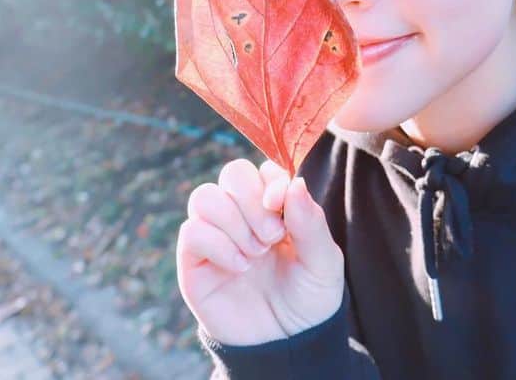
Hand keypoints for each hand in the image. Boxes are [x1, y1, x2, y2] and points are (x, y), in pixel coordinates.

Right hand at [176, 158, 344, 345]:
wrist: (285, 344)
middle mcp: (242, 215)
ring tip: (255, 254)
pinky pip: (192, 231)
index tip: (280, 203)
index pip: (263, 170)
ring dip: (234, 222)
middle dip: (252, 200)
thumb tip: (295, 183)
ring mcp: (215, 235)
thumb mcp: (324, 262)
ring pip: (205, 196)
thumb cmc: (308, 299)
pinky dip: (219, 245)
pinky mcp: (194, 260)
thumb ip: (311, 222)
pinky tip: (240, 267)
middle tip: (272, 235)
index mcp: (275, 208)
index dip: (271, 180)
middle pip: (232, 173)